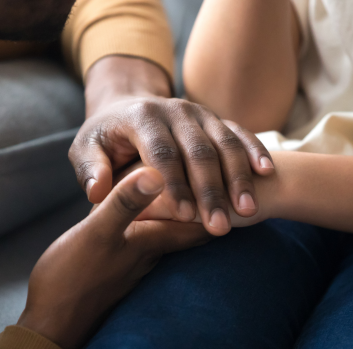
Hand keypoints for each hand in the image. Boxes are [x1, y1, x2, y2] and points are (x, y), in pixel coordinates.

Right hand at [17, 167, 210, 348]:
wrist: (54, 317)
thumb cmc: (73, 275)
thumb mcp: (98, 233)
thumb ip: (125, 204)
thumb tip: (156, 174)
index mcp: (154, 239)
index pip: (200, 224)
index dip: (218, 205)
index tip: (231, 186)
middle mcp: (154, 248)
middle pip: (194, 228)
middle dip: (207, 206)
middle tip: (219, 184)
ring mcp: (140, 255)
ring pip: (175, 230)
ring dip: (186, 210)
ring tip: (193, 187)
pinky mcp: (125, 257)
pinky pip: (154, 233)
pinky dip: (162, 218)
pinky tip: (156, 209)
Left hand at [69, 56, 274, 235]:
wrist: (127, 103)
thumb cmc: (107, 135)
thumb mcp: (87, 148)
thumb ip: (92, 169)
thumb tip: (98, 194)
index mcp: (142, 117)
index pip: (162, 153)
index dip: (175, 185)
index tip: (187, 216)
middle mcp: (175, 109)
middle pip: (199, 150)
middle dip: (211, 190)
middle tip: (220, 225)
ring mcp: (199, 112)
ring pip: (224, 143)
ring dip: (238, 177)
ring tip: (249, 209)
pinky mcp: (214, 117)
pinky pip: (239, 132)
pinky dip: (254, 151)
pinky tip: (266, 172)